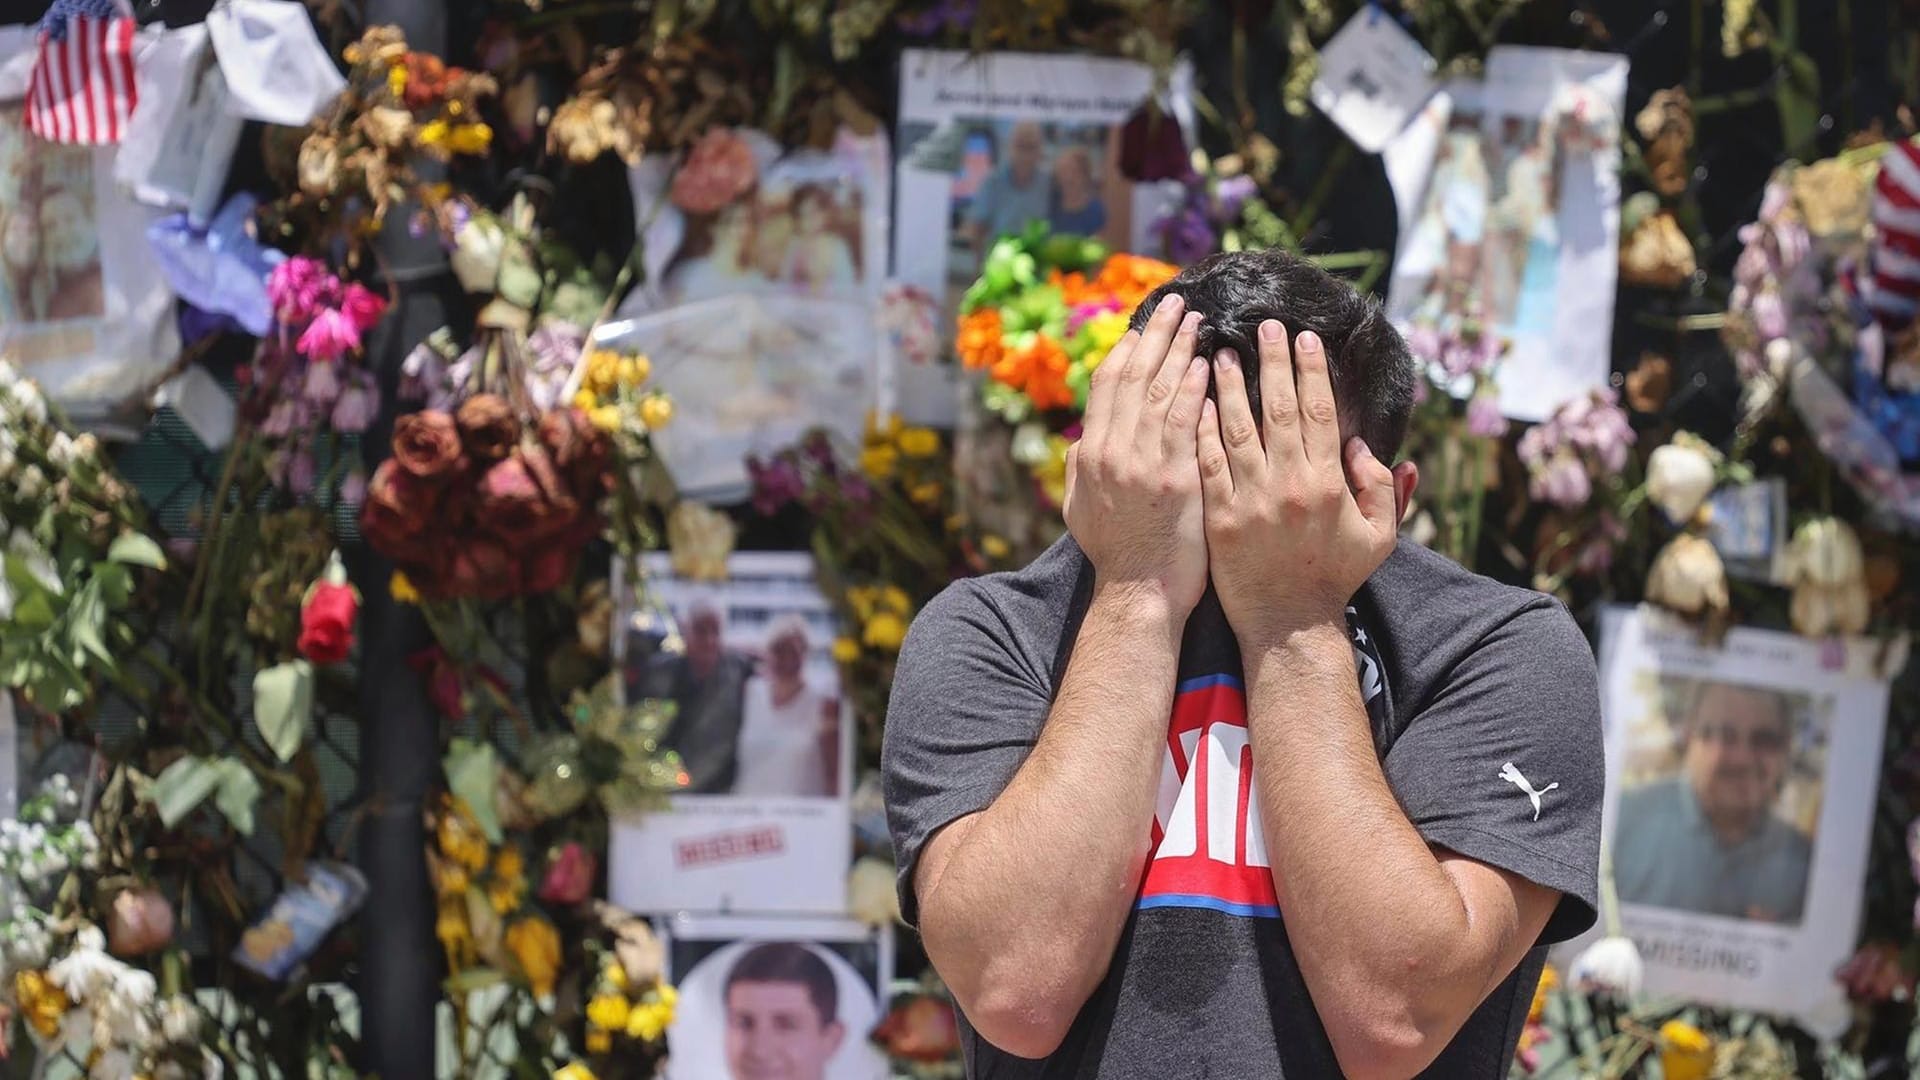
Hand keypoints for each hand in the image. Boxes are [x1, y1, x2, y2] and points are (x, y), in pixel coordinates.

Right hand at [1063, 293, 1211, 620]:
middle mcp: (1112, 452)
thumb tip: (1081, 442)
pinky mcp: (1176, 478)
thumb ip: (1080, 471)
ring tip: (1198, 322)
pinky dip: (1195, 389)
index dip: (1126, 350)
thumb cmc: (1117, 556)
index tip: (1145, 324)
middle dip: (1156, 335)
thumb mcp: (1081, 510)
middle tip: (1177, 304)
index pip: (1106, 386)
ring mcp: (1143, 463)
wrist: (1139, 594)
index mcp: (1091, 454)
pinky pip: (1186, 421)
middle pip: (1134, 377)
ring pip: (1160, 391)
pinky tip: (1208, 365)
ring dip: (1180, 350)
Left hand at [1198, 320, 1401, 645]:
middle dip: (1271, 362)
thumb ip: (1383, 487)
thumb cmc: (1334, 578)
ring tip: (1220, 352)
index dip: (1310, 371)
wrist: (1288, 624)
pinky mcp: (1219, 517)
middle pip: (1277, 409)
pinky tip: (1196, 402)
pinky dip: (1203, 430)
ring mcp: (1251, 500)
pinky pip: (1209, 464)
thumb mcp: (1379, 536)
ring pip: (1237, 429)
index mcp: (1329, 482)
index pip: (1318, 412)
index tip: (1303, 338)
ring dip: (1230, 386)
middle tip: (1263, 326)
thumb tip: (1366, 445)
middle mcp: (1289, 484)